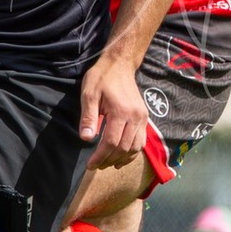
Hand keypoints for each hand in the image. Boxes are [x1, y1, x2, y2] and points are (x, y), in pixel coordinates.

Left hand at [79, 54, 147, 169]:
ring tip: (107, 163)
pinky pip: (141, 142)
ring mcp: (142, 118)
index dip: (100, 156)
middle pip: (123, 147)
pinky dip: (132, 153)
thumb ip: (89, 117)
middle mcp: (135, 117)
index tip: (90, 164)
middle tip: (96, 166)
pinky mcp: (144, 118)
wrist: (120, 65)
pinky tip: (121, 158)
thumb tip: (86, 139)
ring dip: (121, 159)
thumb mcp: (89, 94)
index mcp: (121, 111)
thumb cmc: (102, 78)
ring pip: (135, 148)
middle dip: (109, 160)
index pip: (111, 142)